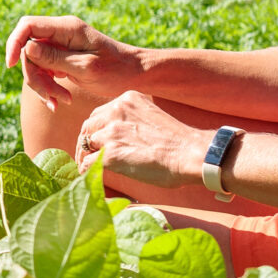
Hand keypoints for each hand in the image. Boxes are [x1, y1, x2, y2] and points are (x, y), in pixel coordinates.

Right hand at [5, 16, 143, 116]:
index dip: (14, 43)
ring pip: (33, 64)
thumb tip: (27, 49)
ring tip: (61, 102)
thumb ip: (55, 58)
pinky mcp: (61, 59)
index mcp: (67, 28)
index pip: (28, 26)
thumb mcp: (86, 67)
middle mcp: (60, 34)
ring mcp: (60, 46)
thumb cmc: (116, 70)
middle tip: (52, 97)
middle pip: (28, 50)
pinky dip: (48, 88)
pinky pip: (43, 72)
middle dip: (34, 76)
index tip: (10, 66)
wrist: (135, 75)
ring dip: (42, 86)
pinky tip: (60, 101)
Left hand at [73, 90, 213, 185]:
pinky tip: (90, 177)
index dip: (97, 129)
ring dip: (86, 156)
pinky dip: (86, 170)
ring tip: (89, 167)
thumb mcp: (151, 116)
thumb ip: (133, 119)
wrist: (191, 155)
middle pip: (88, 126)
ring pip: (86, 144)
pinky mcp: (110, 154)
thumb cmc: (178, 142)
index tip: (97, 141)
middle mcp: (116, 111)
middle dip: (86, 141)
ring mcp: (111, 133)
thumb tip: (123, 135)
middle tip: (87, 155)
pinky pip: (87, 163)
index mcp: (127, 100)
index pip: (100, 113)